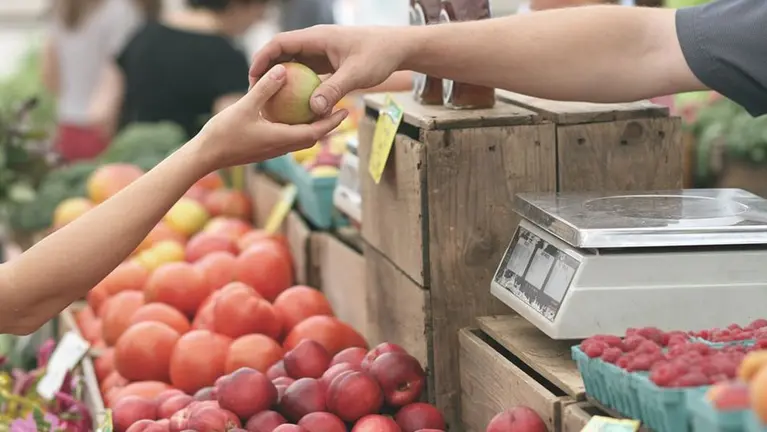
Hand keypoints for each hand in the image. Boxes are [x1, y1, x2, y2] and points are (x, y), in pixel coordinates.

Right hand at [197, 64, 348, 170]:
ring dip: (313, 127)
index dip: (332, 122)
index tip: (345, 110)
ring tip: (320, 110)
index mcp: (281, 139)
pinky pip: (287, 137)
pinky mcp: (264, 149)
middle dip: (328, 125)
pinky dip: (296, 127)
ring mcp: (272, 150)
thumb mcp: (245, 106)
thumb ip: (265, 89)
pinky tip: (291, 113)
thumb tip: (283, 69)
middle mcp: (281, 147)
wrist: (205, 156)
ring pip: (300, 139)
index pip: (315, 132)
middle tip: (340, 108)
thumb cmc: (223, 133)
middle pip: (312, 137)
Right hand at [249, 25, 410, 115]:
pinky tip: (293, 105)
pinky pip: (306, 73)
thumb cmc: (379, 55)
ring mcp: (321, 52)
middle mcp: (315, 42)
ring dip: (281, 80)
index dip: (262, 58)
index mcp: (317, 37)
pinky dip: (298, 86)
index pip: (280, 43)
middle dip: (266, 71)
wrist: (397, 48)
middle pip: (282, 53)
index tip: (252, 77)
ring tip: (269, 101)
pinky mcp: (327, 62)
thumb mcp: (356, 74)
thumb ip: (334, 90)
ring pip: (293, 64)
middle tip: (255, 93)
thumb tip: (313, 109)